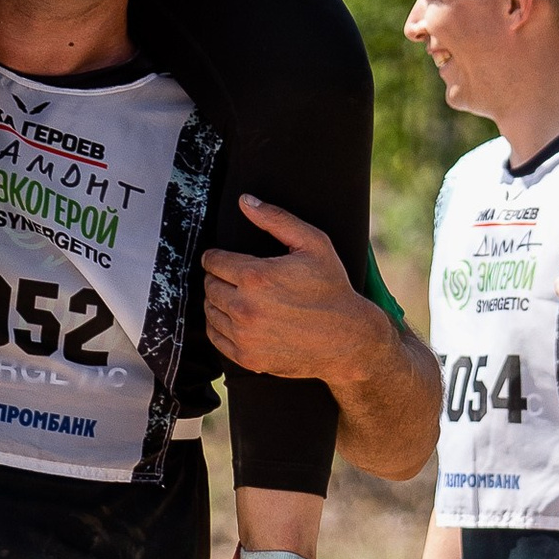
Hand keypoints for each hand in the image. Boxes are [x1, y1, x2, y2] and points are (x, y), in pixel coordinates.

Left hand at [203, 199, 376, 381]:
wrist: (348, 339)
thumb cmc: (332, 288)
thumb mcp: (313, 244)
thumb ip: (276, 219)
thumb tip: (245, 201)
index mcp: (256, 276)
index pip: (213, 261)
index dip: (218, 257)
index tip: (225, 259)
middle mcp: (245, 307)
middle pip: (209, 286)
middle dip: (218, 278)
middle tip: (236, 278)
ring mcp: (245, 336)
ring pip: (209, 311)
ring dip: (218, 301)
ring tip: (239, 297)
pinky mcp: (247, 358)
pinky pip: (215, 337)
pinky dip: (220, 326)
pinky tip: (238, 319)